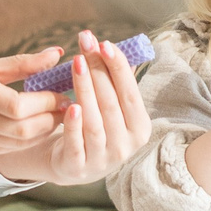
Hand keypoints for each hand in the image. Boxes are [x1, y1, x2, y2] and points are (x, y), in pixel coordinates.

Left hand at [0, 31, 149, 185]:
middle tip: (86, 43)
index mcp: (140, 128)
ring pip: (95, 120)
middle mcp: (125, 146)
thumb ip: (117, 85)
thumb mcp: (113, 110)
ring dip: (86, 89)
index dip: (119, 67)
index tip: (105, 43)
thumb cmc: (97, 128)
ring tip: (77, 62)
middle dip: (98, 69)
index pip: (131, 93)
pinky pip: (76, 142)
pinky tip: (71, 104)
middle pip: (111, 103)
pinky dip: (74, 124)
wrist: (74, 164)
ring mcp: (102, 159)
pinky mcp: (78, 167)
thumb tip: (116, 49)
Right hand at [0, 54, 66, 159]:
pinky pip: (4, 150)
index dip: (47, 103)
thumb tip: (56, 54)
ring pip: (17, 144)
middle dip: (51, 120)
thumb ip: (19, 63)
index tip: (62, 92)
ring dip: (41, 133)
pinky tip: (32, 130)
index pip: (20, 106)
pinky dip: (23, 142)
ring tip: (54, 118)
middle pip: (23, 129)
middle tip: (67, 107)